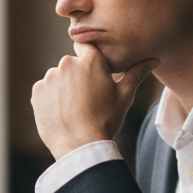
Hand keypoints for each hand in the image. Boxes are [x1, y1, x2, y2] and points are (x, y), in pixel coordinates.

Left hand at [31, 43, 157, 159]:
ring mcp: (50, 77)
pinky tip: (62, 113)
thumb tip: (154, 59)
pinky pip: (45, 90)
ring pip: (58, 78)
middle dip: (78, 77)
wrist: (80, 145)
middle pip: (72, 65)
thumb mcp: (124, 96)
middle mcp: (67, 63)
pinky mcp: (37, 91)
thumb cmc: (106, 119)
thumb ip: (137, 72)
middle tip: (87, 99)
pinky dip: (51, 99)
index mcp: (90, 60)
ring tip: (74, 108)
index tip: (93, 74)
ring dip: (64, 88)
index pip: (87, 47)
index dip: (90, 60)